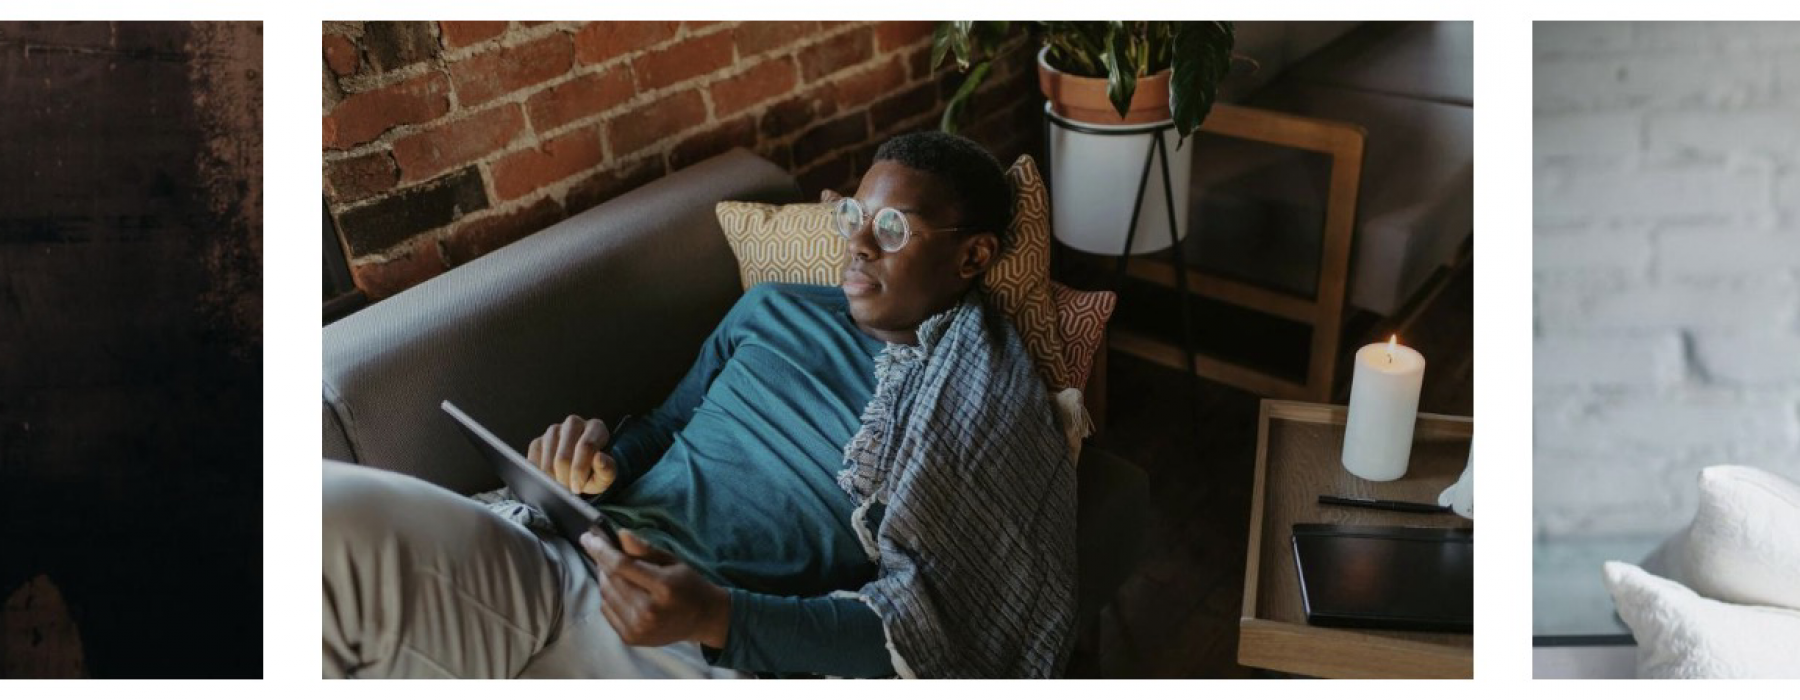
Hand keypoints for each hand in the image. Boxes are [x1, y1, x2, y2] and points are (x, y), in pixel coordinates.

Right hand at [526, 415, 617, 494]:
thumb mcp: (607, 475)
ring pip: (548, 461)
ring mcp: (554, 431)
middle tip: (568, 491)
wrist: (583, 471)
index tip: (577, 488)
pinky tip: (550, 480)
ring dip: (552, 480)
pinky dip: (540, 476)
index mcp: (596, 427)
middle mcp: (574, 424)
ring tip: (561, 487)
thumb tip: (599, 459)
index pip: (585, 447)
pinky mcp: (538, 441)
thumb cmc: (596, 471)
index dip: (579, 470)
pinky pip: (534, 461)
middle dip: (564, 479)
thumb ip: (607, 469)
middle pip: (563, 456)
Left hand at [580, 529, 731, 648]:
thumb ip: (645, 549)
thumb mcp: (672, 561)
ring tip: (611, 566)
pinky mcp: (630, 637)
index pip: (621, 565)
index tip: (588, 536)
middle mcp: (647, 610)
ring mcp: (637, 627)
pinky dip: (607, 595)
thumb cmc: (688, 585)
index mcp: (662, 587)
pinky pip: (607, 610)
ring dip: (603, 577)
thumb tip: (620, 534)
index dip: (601, 549)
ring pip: (605, 594)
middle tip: (598, 546)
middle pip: (610, 580)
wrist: (702, 619)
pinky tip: (618, 587)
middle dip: (600, 560)